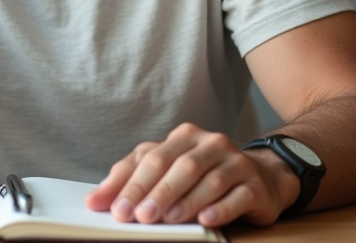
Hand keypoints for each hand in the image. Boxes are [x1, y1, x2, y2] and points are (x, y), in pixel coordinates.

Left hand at [85, 123, 297, 227]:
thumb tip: (95, 200)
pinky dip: (220, 208)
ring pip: (209, 180)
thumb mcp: (166, 171)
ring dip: (186, 201)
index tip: (116, 209)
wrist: (260, 177)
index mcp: (184, 136)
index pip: (153, 157)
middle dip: (158, 192)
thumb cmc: (203, 175)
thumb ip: (131, 180)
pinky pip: (238, 196)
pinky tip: (205, 220)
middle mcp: (211, 143)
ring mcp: (236, 162)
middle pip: (182, 166)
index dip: (133, 183)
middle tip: (140, 216)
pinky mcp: (255, 184)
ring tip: (167, 220)